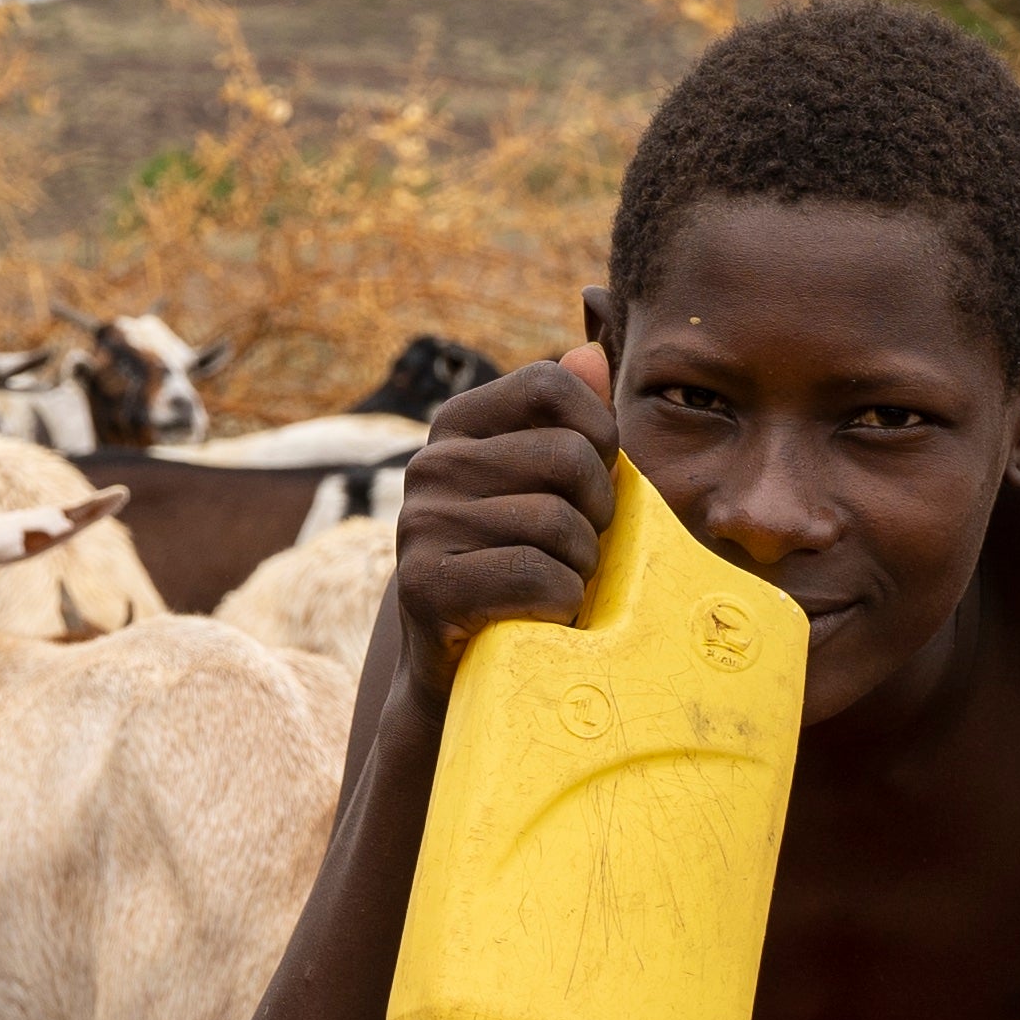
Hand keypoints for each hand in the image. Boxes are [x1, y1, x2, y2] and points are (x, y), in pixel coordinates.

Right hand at [387, 342, 616, 675]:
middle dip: (598, 513)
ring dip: (582, 568)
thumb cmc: (521, 565)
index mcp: (457, 425)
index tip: (594, 482)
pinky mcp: (424, 585)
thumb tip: (590, 349)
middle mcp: (428, 464)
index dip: (599, 432)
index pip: (551, 384)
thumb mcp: (549, 486)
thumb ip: (573, 420)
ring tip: (558, 584)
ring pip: (558, 524)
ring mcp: (419, 524)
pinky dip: (563, 604)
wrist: (463, 670)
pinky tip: (543, 614)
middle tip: (578, 549)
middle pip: (567, 456)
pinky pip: (538, 577)